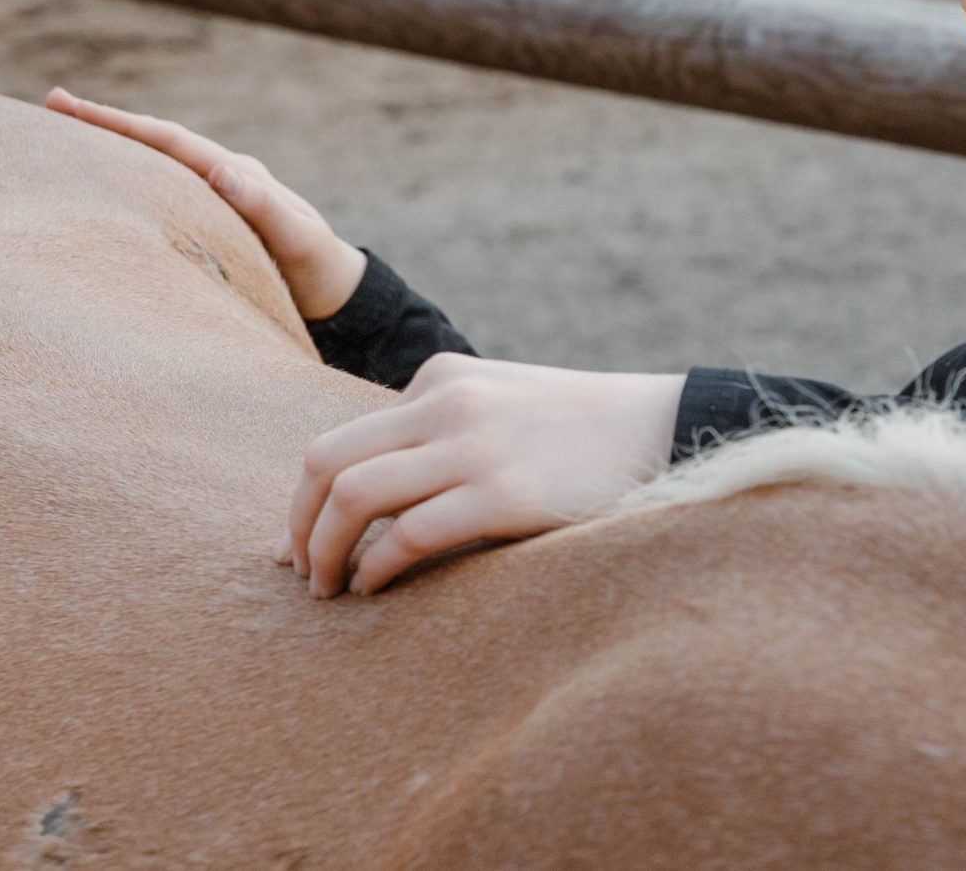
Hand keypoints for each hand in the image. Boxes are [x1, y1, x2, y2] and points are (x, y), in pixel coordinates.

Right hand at [45, 87, 366, 321]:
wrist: (336, 286)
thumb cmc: (316, 267)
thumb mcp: (296, 240)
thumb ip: (264, 207)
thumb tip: (223, 168)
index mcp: (238, 173)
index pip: (169, 141)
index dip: (120, 123)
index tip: (72, 106)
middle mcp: (225, 173)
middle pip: (156, 141)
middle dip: (105, 123)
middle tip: (51, 102)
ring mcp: (218, 191)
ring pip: (157, 161)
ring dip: (115, 146)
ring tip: (64, 133)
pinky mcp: (213, 212)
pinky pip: (164, 186)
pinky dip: (133, 175)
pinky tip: (107, 178)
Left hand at [277, 354, 685, 597]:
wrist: (667, 429)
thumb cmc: (580, 433)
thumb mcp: (501, 403)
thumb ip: (439, 430)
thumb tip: (364, 498)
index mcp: (442, 376)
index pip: (339, 439)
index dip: (304, 502)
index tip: (298, 546)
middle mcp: (449, 402)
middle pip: (326, 462)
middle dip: (299, 527)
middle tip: (302, 574)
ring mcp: (476, 446)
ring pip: (355, 497)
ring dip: (325, 552)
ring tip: (330, 589)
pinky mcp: (506, 494)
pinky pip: (408, 536)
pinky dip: (376, 569)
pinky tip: (375, 589)